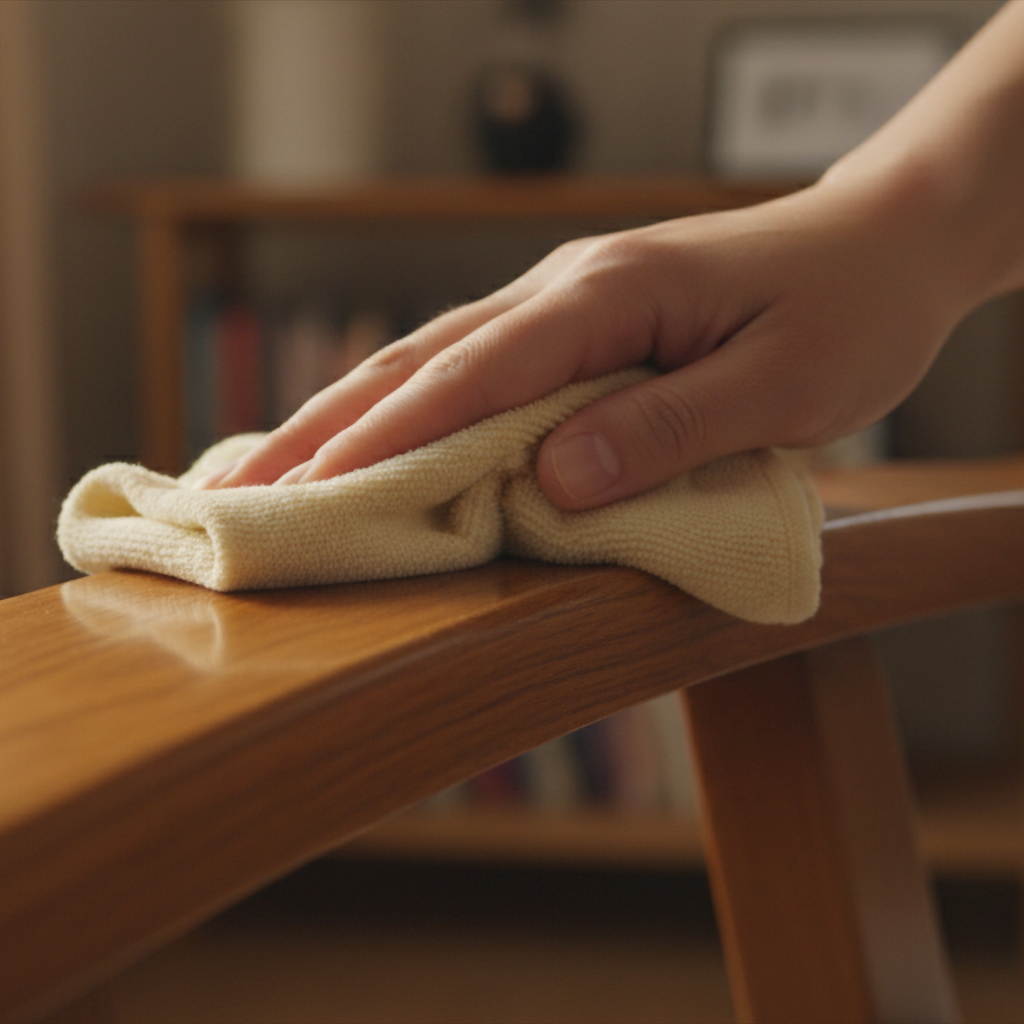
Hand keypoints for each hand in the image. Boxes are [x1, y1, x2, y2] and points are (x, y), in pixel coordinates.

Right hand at [203, 176, 974, 509]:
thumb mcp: (784, 384)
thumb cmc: (847, 314)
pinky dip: (411, 407)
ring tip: (280, 471)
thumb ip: (669, 427)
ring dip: (354, 416)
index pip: (479, 372)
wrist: (882, 247)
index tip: (316, 494)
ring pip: (437, 360)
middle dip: (333, 426)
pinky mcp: (577, 327)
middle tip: (250, 488)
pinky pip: (476, 369)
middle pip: (427, 359)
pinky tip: (373, 436)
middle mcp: (569, 290)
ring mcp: (566, 303)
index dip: (392, 436)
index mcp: (610, 294)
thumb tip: (555, 481)